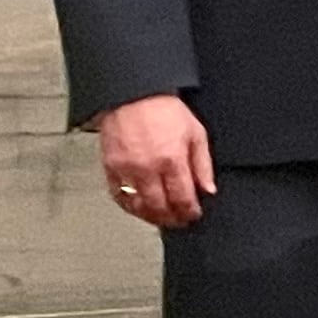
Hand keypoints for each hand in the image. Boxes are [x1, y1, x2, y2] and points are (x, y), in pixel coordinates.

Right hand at [96, 92, 214, 229]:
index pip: (183, 198)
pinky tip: (139, 208)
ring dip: (151, 217)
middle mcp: (148, 168)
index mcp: (172, 159)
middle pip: (160, 207)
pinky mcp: (110, 168)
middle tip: (179, 221)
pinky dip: (130, 206)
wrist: (132, 95)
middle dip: (172, 219)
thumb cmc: (164, 110)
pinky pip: (118, 196)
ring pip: (138, 206)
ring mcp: (126, 170)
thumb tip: (208, 189)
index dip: (190, 212)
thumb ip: (203, 164)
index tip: (193, 215)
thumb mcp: (195, 133)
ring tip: (161, 218)